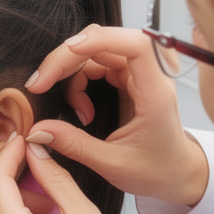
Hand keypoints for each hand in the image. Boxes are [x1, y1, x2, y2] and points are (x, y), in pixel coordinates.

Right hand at [27, 25, 207, 206]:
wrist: (176, 174)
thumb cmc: (157, 170)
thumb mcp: (112, 164)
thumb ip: (74, 145)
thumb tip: (37, 130)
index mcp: (156, 93)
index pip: (135, 45)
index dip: (101, 39)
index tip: (67, 52)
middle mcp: (150, 75)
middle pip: (104, 42)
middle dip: (66, 58)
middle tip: (39, 83)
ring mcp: (139, 74)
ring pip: (95, 51)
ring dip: (70, 72)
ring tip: (72, 109)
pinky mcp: (129, 77)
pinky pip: (96, 62)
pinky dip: (78, 80)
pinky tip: (81, 109)